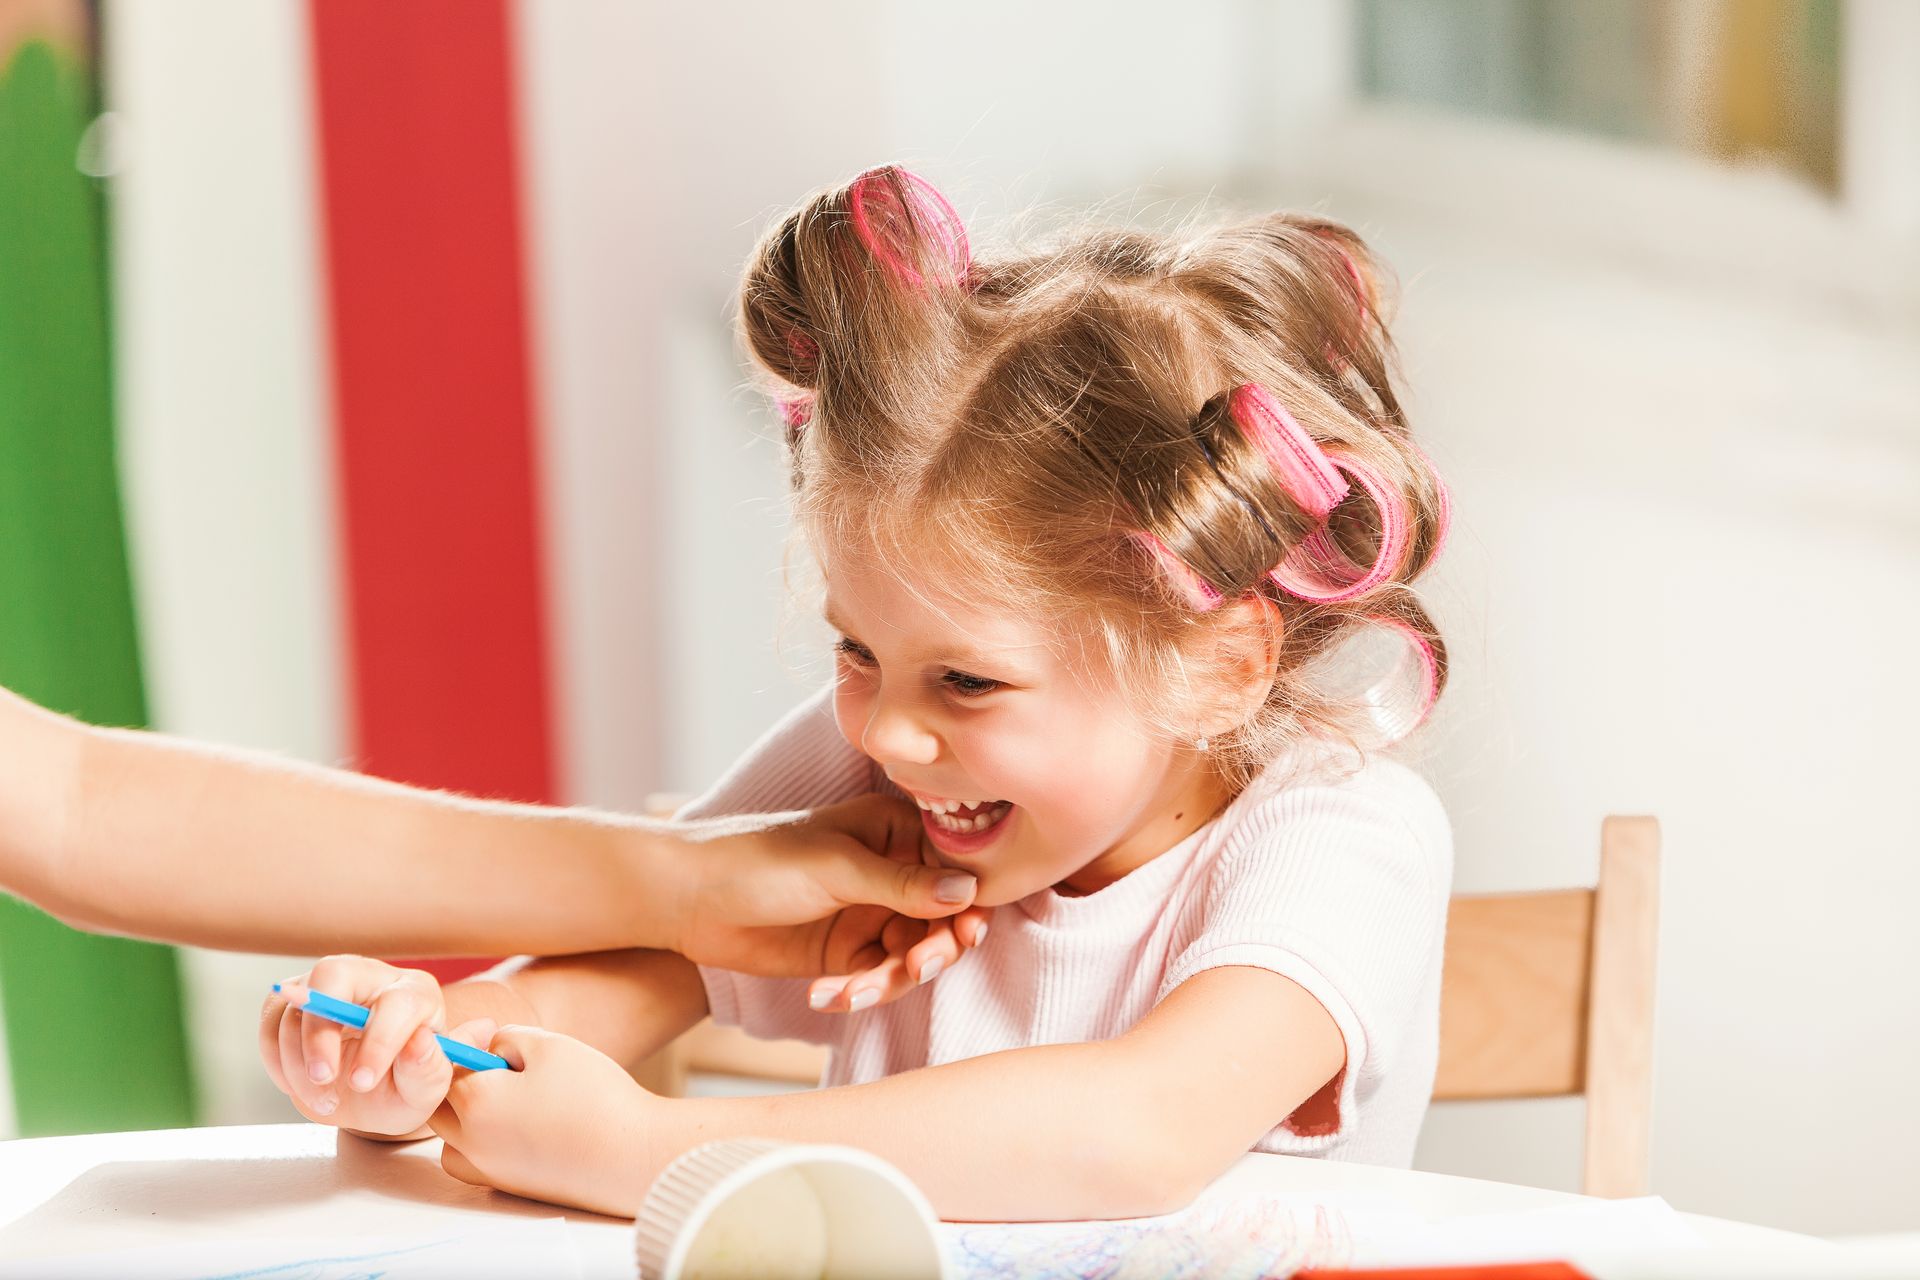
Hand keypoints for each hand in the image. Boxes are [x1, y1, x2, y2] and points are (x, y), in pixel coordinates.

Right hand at [259, 956, 489, 1138]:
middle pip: (333, 974)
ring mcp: (327, 985)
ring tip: (324, 1099)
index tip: (362, 1082)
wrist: (372, 1093)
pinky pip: (270, 1022)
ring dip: (299, 1062)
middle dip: (320, 1032)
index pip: (396, 1001)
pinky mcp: (293, 1002)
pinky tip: (300, 1085)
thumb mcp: (424, 1090)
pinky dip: (277, 1061)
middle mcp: (371, 977)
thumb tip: (419, 1043)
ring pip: (295, 1007)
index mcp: (415, 993)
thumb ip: (427, 1070)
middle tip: (323, 1079)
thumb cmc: (404, 1086)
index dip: (378, 1041)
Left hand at [432, 1024, 662, 1217]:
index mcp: (475, 1102)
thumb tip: (492, 1049)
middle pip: (440, 1108)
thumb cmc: (595, 1097)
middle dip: (460, 1082)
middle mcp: (472, 1142)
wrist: (632, 1156)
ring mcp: (490, 1171)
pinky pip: (475, 1165)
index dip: (467, 1044)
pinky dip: (483, 1146)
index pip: (446, 1067)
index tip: (490, 1034)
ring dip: (464, 1119)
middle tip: (499, 1067)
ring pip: (451, 1143)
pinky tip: (519, 1129)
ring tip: (506, 1101)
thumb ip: (508, 1037)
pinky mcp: (512, 1188)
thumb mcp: (550, 1045)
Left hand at [673, 793, 989, 1005]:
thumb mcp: (836, 868)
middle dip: (934, 948)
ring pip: (912, 956)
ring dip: (892, 979)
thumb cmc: (757, 860)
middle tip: (917, 967)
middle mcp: (890, 872)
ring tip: (857, 990)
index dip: (968, 902)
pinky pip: (876, 979)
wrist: (687, 900)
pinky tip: (825, 996)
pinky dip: (859, 992)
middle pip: (942, 919)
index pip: (954, 866)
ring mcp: (870, 914)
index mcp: (893, 831)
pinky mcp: (846, 954)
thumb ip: (903, 884)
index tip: (969, 932)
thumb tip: (969, 891)